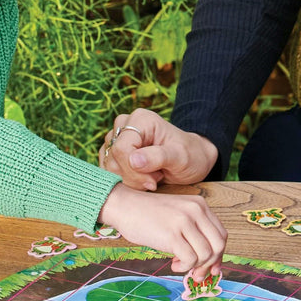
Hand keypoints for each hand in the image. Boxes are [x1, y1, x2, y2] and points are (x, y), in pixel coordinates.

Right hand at [98, 183, 226, 276]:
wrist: (124, 206)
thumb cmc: (149, 216)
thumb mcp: (178, 215)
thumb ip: (195, 231)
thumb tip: (211, 264)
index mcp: (200, 205)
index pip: (221, 234)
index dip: (218, 255)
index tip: (209, 267)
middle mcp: (196, 210)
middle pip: (219, 245)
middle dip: (210, 264)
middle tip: (197, 273)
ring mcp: (184, 221)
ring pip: (206, 254)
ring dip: (195, 266)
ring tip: (179, 263)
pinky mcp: (172, 234)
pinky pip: (191, 259)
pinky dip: (184, 267)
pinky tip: (173, 264)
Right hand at [99, 110, 217, 189]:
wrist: (192, 160)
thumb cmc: (190, 156)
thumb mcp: (181, 157)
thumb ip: (158, 157)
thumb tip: (134, 160)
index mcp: (140, 119)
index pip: (121, 149)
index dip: (133, 170)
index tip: (154, 181)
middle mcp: (124, 125)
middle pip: (113, 159)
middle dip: (133, 177)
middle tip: (156, 179)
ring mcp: (116, 139)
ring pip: (108, 167)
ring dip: (129, 180)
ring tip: (151, 177)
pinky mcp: (113, 153)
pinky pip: (108, 171)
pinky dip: (124, 181)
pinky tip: (142, 180)